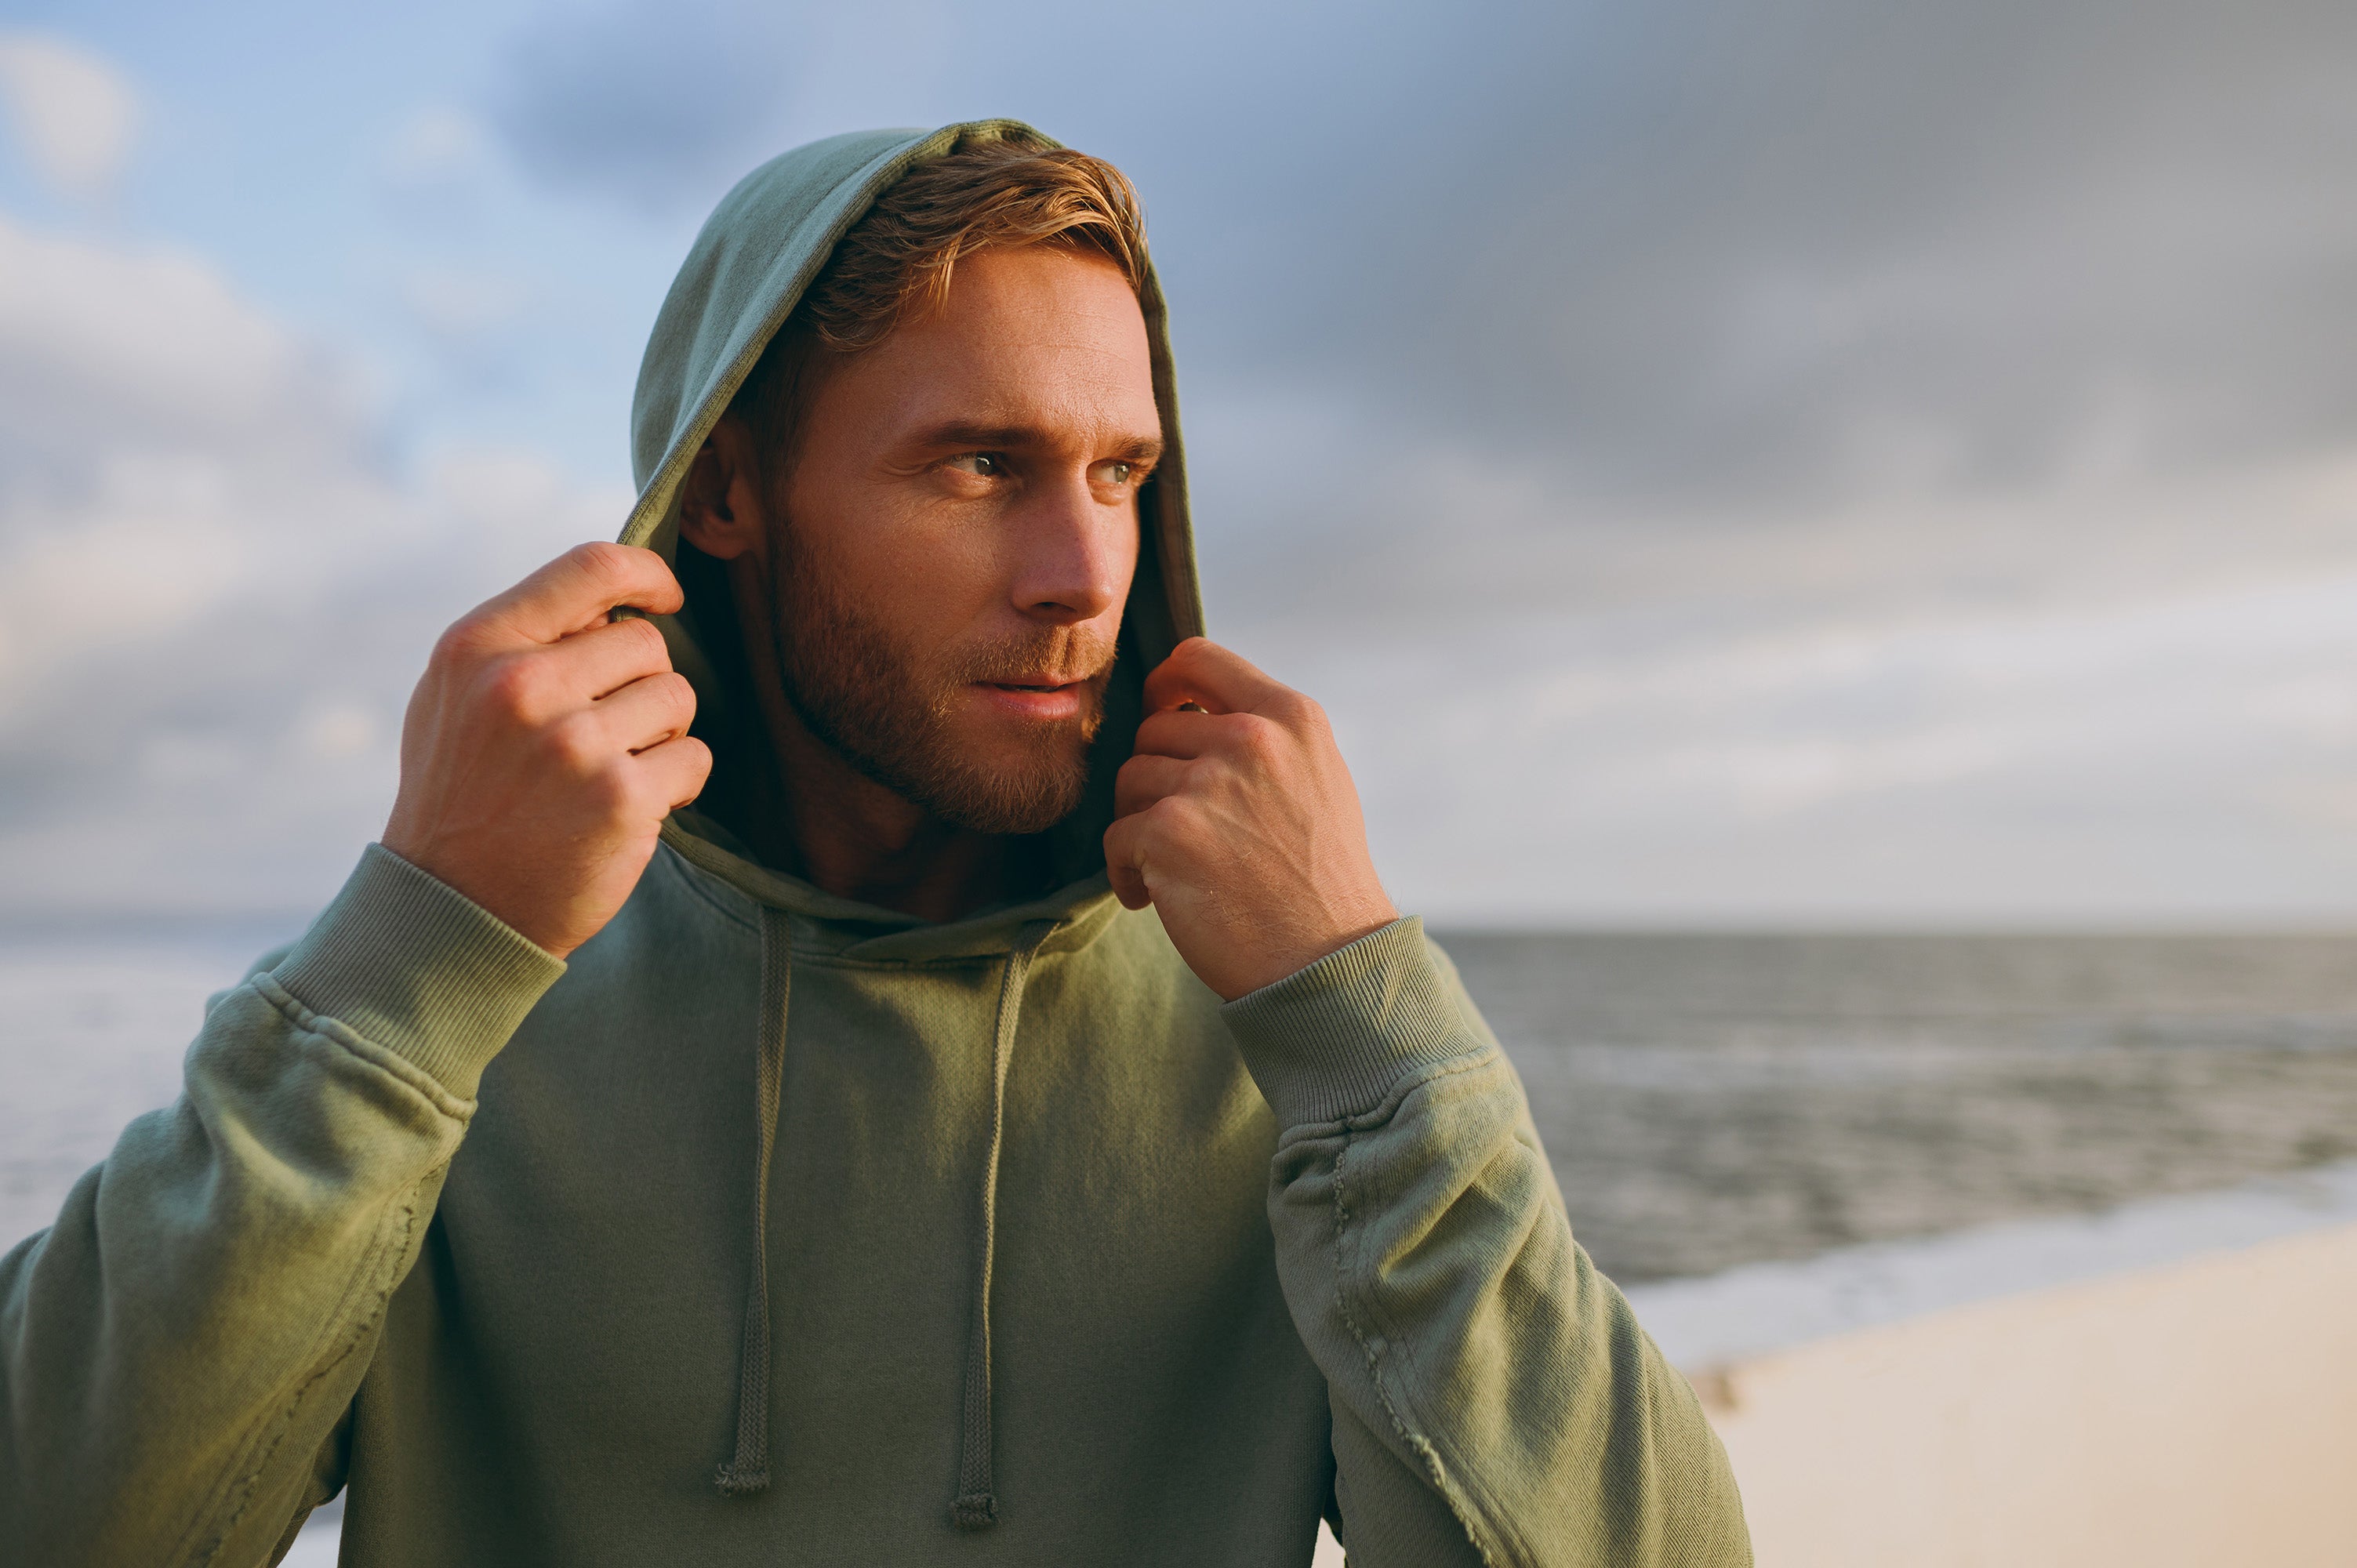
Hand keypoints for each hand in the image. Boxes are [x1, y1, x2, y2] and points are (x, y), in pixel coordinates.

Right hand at [382, 543, 710, 958]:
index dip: (648, 575)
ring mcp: (573, 743)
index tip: (666, 598)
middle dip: (643, 683)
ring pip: (678, 697)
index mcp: (480, 645)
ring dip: (662, 734)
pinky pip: (694, 758)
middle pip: (647, 642)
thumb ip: (520, 639)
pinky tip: (631, 806)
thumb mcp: (455, 696)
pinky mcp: (620, 799)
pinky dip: (676, 783)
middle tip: (610, 731)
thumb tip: (613, 599)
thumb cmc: (462, 795)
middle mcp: (523, 686)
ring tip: (613, 770)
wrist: (454, 908)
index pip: (593, 566)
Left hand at [1105, 638, 1397, 1000]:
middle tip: (1187, 833)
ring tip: (1179, 869)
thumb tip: (1190, 715)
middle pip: (1154, 730)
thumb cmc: (1321, 881)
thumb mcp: (1317, 779)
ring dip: (1141, 827)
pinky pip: (1116, 836)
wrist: (1327, 962)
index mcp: (1290, 717)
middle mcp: (1251, 739)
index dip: (1166, 683)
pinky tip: (1159, 899)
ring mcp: (1209, 784)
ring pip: (1130, 781)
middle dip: (1158, 781)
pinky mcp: (1169, 832)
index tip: (1163, 713)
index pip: (1198, 657)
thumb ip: (1264, 737)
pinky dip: (1128, 873)